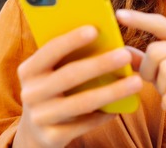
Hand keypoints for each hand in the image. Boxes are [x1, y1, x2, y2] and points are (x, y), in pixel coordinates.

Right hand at [13, 25, 142, 147]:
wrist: (35, 132)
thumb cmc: (53, 91)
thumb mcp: (51, 74)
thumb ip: (70, 59)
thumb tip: (111, 42)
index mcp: (29, 70)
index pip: (50, 50)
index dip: (71, 40)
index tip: (95, 29)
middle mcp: (30, 93)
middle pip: (69, 75)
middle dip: (99, 64)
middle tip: (125, 55)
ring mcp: (39, 117)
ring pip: (82, 102)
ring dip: (112, 91)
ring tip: (136, 82)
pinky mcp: (52, 137)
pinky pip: (85, 124)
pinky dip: (104, 114)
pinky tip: (120, 107)